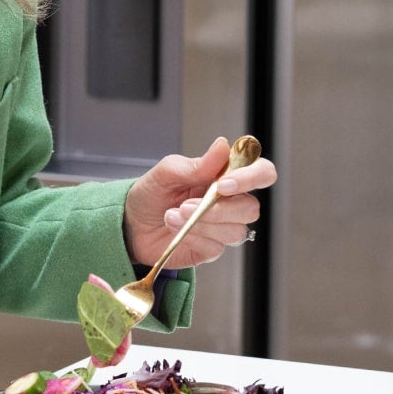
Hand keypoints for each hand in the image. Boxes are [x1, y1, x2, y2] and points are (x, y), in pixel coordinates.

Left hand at [122, 136, 272, 270]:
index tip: (224, 184)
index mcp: (226, 176)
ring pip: (235, 230)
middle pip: (251, 207)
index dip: (251, 178)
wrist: (131, 223)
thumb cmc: (152, 193)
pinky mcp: (212, 248)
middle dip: (220, 209)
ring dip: (202, 223)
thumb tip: (223, 145)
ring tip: (173, 215)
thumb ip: (198, 164)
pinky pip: (216, 246)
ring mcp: (223, 227)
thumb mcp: (168, 172)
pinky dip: (194, 236)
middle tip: (187, 204)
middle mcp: (230, 202)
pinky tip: (176, 229)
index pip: (261, 173)